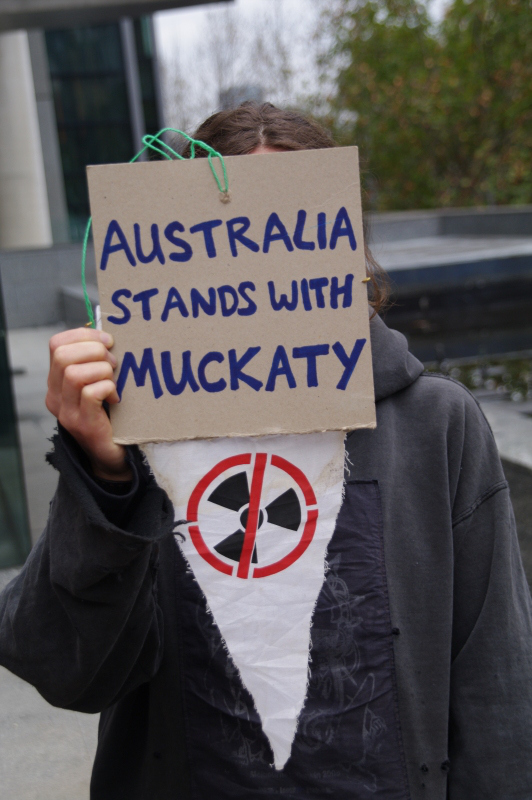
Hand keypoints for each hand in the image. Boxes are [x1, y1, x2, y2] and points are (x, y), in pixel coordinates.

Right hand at [46, 328, 131, 480]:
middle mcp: (55, 395)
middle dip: (95, 352)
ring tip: (115, 382)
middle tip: (114, 364)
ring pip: (74, 373)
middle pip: (63, 355)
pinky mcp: (82, 424)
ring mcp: (66, 411)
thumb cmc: (110, 414)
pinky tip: (116, 398)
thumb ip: (96, 361)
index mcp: (56, 381)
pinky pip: (91, 393)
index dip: (84, 335)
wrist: (112, 456)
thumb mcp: (98, 382)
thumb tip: (107, 334)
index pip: (56, 344)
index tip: (108, 342)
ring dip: (103, 371)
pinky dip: (108, 388)